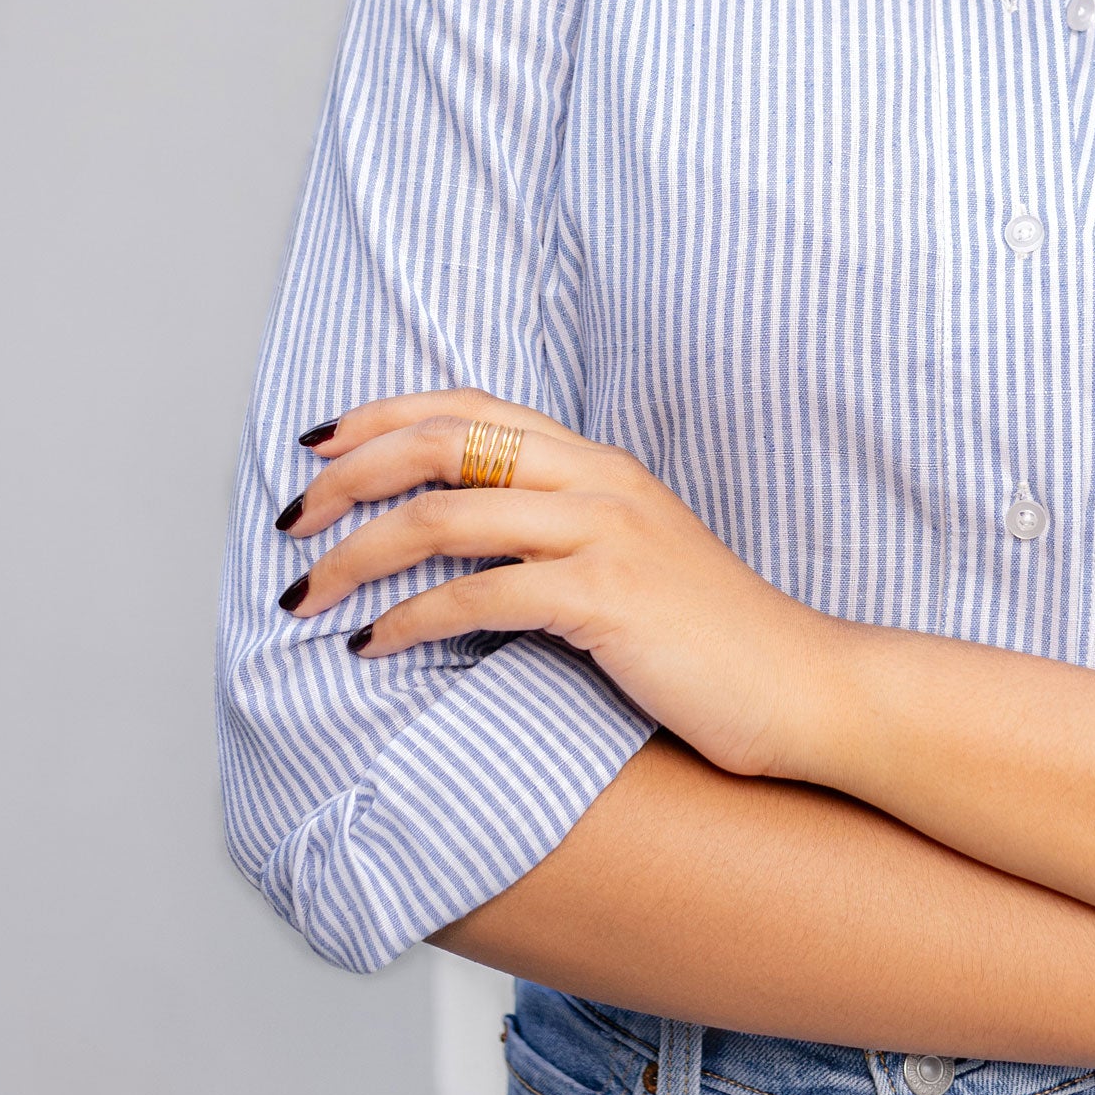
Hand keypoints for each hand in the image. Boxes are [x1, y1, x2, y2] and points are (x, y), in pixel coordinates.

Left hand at [273, 389, 836, 774]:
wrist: (803, 687)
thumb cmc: (711, 641)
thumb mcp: (630, 560)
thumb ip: (559, 534)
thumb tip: (463, 544)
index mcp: (598, 462)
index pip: (468, 407)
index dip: (379, 418)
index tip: (315, 450)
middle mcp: (597, 480)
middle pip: (441, 445)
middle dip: (347, 479)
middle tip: (292, 524)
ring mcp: (605, 535)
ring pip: (444, 517)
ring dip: (355, 557)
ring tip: (306, 596)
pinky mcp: (608, 598)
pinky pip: (481, 595)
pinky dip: (411, 618)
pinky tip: (373, 645)